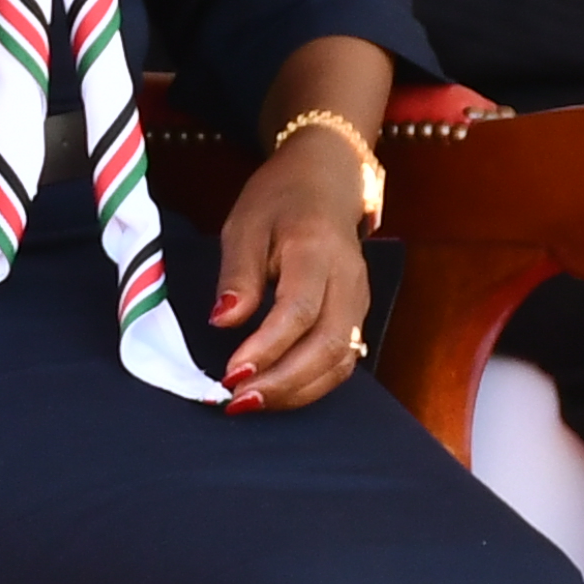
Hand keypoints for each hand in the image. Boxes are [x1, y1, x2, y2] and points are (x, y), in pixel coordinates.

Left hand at [205, 133, 375, 411]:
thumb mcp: (246, 225)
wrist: (327, 180)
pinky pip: (343, 360)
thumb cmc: (280, 200)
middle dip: (283, 382)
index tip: (232, 373)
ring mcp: (360, 301)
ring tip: (251, 403)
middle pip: (328, 345)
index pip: (299, 310)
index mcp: (317, 250)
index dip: (267, 348)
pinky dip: (310, 385)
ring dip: (296, 391)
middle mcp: (348, 280)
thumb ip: (238, 275)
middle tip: (237, 401)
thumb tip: (223, 322)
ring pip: (340, 361)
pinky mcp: (358, 315)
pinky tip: (276, 392)